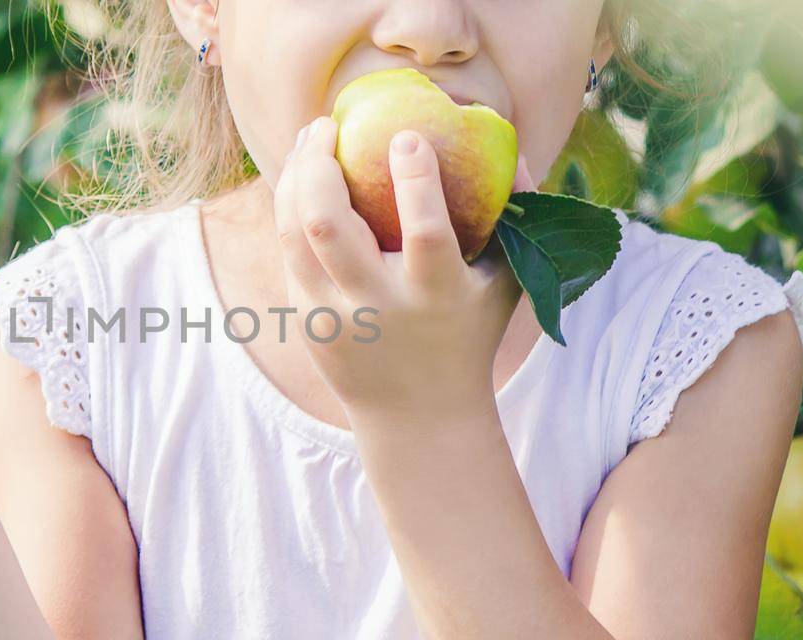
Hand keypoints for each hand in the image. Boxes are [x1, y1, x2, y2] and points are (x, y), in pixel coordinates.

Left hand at [272, 116, 532, 427]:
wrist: (418, 417)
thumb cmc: (468, 333)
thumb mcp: (505, 285)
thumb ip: (515, 220)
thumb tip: (514, 151)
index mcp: (434, 297)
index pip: (424, 232)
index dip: (415, 180)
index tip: (407, 135)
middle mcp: (377, 307)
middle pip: (330, 225)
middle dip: (322, 165)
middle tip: (331, 124)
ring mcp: (333, 316)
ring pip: (296, 233)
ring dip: (296, 176)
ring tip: (312, 139)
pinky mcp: (305, 320)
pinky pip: (287, 249)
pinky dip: (290, 205)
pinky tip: (301, 175)